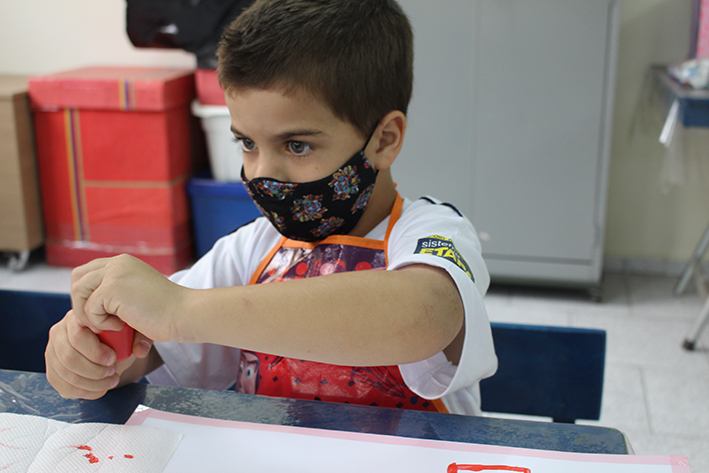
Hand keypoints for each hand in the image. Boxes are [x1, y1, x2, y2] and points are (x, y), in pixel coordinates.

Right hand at [45, 310, 152, 398]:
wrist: (111, 348)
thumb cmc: (119, 337)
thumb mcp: (130, 333)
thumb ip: (138, 337)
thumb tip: (140, 350)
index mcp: (76, 318)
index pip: (77, 336)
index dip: (96, 352)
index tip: (113, 359)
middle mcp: (59, 333)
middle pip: (69, 358)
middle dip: (94, 370)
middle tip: (112, 373)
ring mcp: (52, 352)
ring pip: (66, 375)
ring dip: (91, 383)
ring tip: (110, 381)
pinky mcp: (52, 371)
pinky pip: (63, 387)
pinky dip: (84, 391)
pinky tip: (100, 388)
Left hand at [70, 254, 186, 342]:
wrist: (185, 314)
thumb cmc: (167, 314)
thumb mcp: (137, 297)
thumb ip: (115, 298)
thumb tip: (85, 313)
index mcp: (124, 263)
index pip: (88, 272)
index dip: (88, 295)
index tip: (102, 314)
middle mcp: (118, 263)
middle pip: (77, 278)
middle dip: (81, 302)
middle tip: (98, 322)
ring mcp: (114, 273)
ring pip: (78, 292)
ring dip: (88, 314)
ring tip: (110, 326)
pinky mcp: (112, 288)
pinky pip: (89, 309)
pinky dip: (101, 323)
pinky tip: (122, 326)